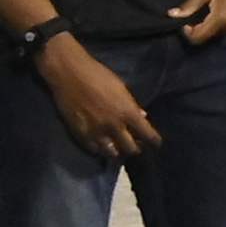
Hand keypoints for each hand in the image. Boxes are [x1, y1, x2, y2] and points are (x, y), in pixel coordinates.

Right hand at [37, 33, 151, 158]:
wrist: (69, 74)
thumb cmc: (98, 76)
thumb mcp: (122, 89)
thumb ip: (132, 106)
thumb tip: (142, 117)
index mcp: (128, 113)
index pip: (148, 135)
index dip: (154, 142)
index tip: (156, 143)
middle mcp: (114, 126)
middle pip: (131, 148)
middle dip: (136, 148)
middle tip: (136, 145)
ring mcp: (96, 132)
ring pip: (111, 153)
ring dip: (117, 152)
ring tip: (118, 148)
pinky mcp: (79, 133)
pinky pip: (93, 149)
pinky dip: (99, 149)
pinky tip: (102, 145)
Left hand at [169, 0, 225, 46]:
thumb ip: (190, 5)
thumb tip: (172, 15)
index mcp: (221, 19)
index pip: (198, 37)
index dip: (187, 32)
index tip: (185, 20)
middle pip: (208, 37)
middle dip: (200, 27)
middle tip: (198, 11)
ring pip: (218, 34)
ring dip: (211, 26)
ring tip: (211, 9)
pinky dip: (221, 24)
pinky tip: (222, 10)